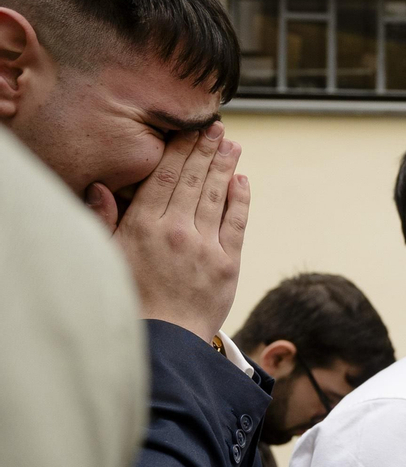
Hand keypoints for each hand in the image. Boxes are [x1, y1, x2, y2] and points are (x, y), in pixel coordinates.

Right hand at [93, 122, 248, 342]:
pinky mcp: (228, 264)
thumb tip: (101, 186)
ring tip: (233, 146)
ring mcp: (204, 246)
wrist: (164, 339)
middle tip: (217, 127)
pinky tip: (243, 181)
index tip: (189, 130)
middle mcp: (176, 230)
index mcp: (144, 225)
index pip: (163, 176)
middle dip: (206, 150)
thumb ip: (104, 220)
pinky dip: (240, 200)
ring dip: (225, 167)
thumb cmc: (132, 299)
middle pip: (193, 179)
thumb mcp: (108, 256)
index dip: (179, 150)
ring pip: (216, 196)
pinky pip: (237, 224)